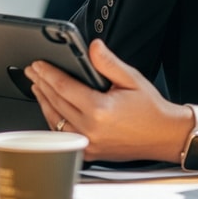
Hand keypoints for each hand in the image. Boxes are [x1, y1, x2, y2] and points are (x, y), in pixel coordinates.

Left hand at [26, 40, 192, 162]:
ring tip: (37, 86)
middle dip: (41, 84)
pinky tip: (50, 108)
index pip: (63, 87)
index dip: (48, 73)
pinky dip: (54, 120)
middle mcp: (91, 129)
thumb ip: (108, 62)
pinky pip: (63, 135)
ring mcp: (89, 143)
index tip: (37, 64)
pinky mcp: (90, 152)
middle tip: (33, 71)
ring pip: (55, 121)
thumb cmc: (151, 109)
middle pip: (56, 103)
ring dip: (43, 102)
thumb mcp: (131, 78)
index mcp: (100, 110)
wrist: (165, 136)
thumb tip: (92, 46)